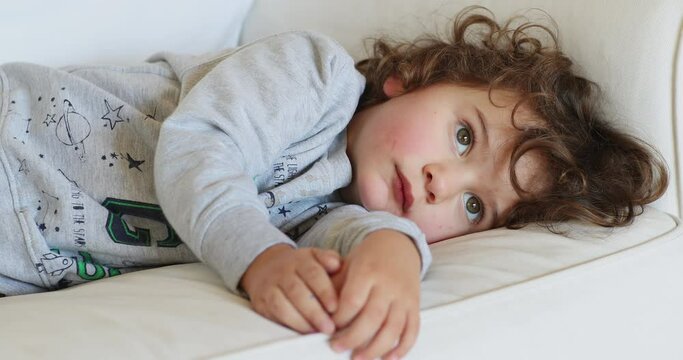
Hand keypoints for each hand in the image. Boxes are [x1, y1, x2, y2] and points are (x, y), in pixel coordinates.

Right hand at [239, 244, 340, 334]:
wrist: (267, 267)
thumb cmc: (301, 267)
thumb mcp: (316, 257)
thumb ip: (329, 258)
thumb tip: (337, 264)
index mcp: (301, 260)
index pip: (313, 274)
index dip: (324, 292)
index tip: (335, 307)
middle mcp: (283, 272)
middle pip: (297, 292)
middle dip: (314, 312)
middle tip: (329, 327)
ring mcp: (270, 287)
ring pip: (282, 306)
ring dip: (300, 322)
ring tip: (316, 331)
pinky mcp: (261, 302)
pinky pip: (273, 315)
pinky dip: (288, 325)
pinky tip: (302, 331)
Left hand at [330, 230, 420, 359]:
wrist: (398, 244)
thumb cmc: (368, 258)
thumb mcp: (348, 264)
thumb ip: (335, 287)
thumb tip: (320, 314)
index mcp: (368, 272)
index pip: (352, 301)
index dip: (339, 318)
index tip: (329, 327)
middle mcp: (388, 285)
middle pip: (372, 318)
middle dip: (353, 337)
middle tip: (337, 347)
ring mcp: (404, 296)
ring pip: (393, 328)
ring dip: (375, 348)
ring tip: (358, 358)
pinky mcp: (415, 305)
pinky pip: (412, 330)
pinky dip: (402, 348)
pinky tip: (388, 359)